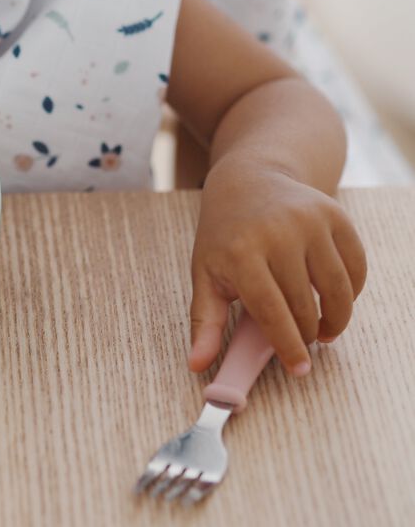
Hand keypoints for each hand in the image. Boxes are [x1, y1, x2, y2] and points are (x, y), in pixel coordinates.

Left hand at [188, 161, 366, 375]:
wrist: (249, 182)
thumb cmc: (224, 236)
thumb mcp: (205, 275)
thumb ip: (205, 322)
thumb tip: (196, 365)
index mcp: (241, 254)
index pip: (270, 311)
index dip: (287, 344)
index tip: (299, 368)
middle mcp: (278, 235)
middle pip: (305, 304)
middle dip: (307, 334)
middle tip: (303, 345)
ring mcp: (310, 222)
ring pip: (338, 289)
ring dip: (335, 318)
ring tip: (323, 329)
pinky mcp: (335, 216)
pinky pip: (355, 266)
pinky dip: (351, 291)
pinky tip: (335, 300)